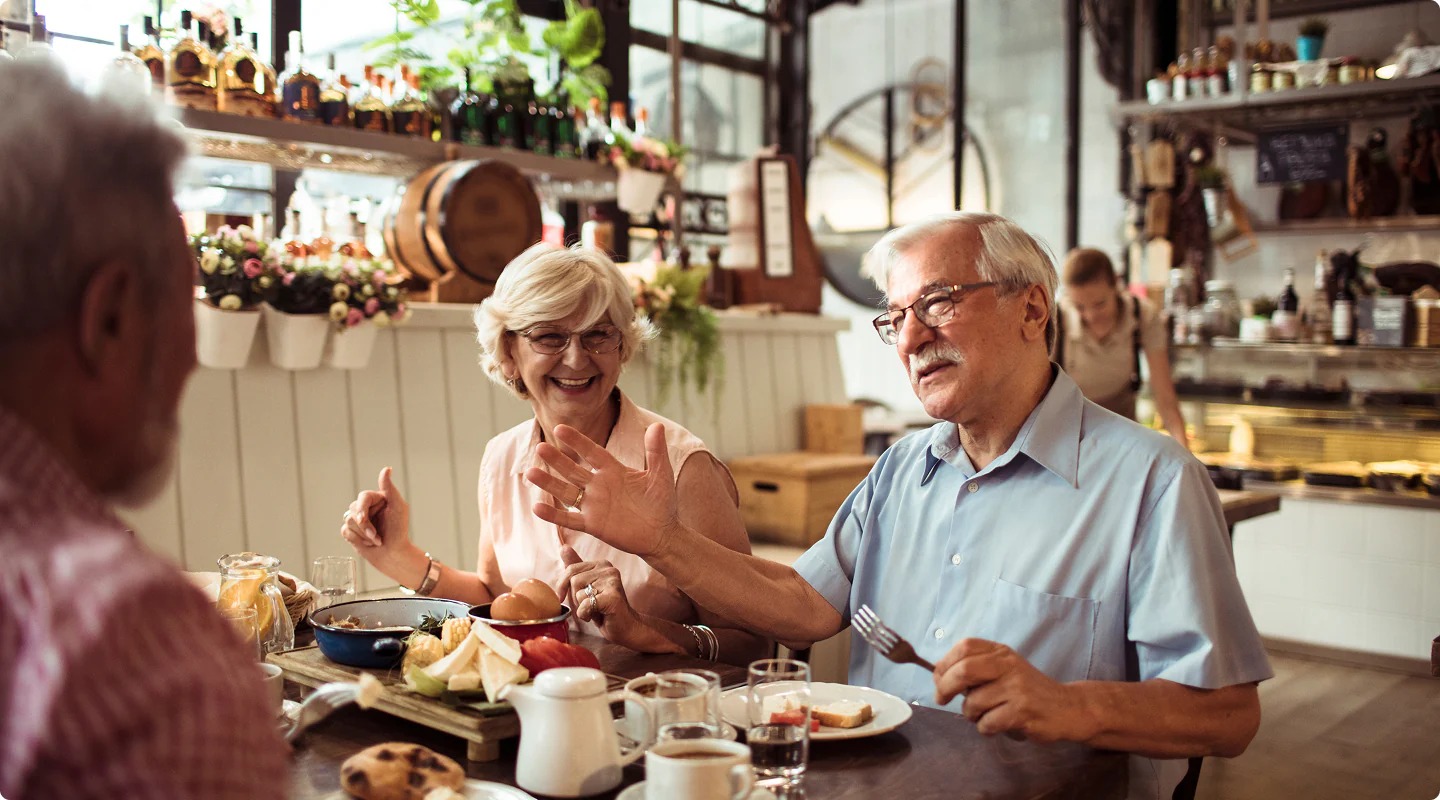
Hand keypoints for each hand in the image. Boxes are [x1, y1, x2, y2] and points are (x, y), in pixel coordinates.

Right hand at [339, 467, 415, 574]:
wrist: (393, 554)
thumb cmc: (399, 530)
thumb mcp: (398, 507)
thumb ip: (389, 488)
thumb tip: (387, 468)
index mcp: (377, 498)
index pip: (362, 497)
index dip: (362, 509)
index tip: (363, 520)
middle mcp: (366, 506)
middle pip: (353, 510)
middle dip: (365, 527)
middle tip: (377, 536)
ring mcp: (357, 518)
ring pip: (348, 521)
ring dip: (363, 535)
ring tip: (376, 540)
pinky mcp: (351, 530)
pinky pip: (344, 531)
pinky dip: (357, 540)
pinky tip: (368, 543)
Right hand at [526, 422, 679, 557]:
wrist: (663, 534)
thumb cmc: (662, 503)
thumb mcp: (660, 474)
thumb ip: (655, 451)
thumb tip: (656, 425)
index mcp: (613, 470)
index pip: (591, 452)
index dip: (577, 441)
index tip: (560, 428)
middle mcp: (599, 485)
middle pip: (573, 470)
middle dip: (557, 460)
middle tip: (540, 448)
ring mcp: (594, 505)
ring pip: (566, 492)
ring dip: (549, 483)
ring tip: (530, 472)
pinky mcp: (593, 525)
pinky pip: (570, 519)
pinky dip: (554, 515)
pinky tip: (537, 508)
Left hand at [558, 545, 662, 650]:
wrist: (625, 627)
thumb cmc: (603, 608)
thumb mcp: (586, 587)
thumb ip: (576, 568)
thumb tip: (564, 547)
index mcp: (601, 564)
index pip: (571, 569)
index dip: (563, 586)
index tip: (564, 597)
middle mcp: (609, 569)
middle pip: (574, 581)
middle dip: (575, 598)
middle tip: (589, 605)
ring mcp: (612, 581)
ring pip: (578, 593)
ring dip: (582, 607)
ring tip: (595, 610)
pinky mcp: (613, 596)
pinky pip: (585, 605)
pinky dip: (585, 614)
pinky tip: (597, 616)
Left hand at [933, 638, 1090, 744]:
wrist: (1068, 708)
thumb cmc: (1028, 690)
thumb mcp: (1004, 670)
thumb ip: (975, 669)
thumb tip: (937, 674)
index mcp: (1001, 652)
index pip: (965, 647)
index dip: (945, 663)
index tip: (939, 679)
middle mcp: (1008, 665)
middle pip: (963, 670)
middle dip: (944, 687)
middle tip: (941, 699)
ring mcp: (1016, 688)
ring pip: (973, 703)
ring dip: (970, 715)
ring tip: (985, 715)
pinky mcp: (1022, 711)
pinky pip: (987, 723)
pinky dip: (985, 728)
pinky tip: (997, 725)